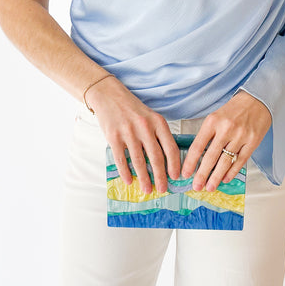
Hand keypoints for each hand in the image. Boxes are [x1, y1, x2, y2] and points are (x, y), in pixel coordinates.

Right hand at [85, 76, 181, 194]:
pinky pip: (121, 159)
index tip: (176, 177)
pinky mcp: (113, 137)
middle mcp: (145, 127)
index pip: (170, 147)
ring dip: (144, 178)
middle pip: (156, 157)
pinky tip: (129, 181)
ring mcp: (128, 132)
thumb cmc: (132, 109)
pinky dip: (125, 172)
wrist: (108, 95)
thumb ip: (158, 134)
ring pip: (139, 161)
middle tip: (163, 189)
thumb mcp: (151, 117)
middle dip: (160, 176)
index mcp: (158, 122)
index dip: (174, 165)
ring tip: (147, 189)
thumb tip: (166, 160)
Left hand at [180, 90, 271, 190]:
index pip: (197, 146)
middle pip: (211, 157)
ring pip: (225, 162)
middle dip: (202, 174)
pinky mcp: (253, 141)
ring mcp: (241, 136)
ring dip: (216, 177)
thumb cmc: (234, 109)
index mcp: (212, 121)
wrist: (258, 99)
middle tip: (196, 186)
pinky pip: (240, 161)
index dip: (190, 162)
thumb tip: (198, 158)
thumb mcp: (216, 116)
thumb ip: (208, 135)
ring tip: (210, 187)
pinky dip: (232, 172)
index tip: (185, 174)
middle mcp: (226, 128)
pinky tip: (225, 178)